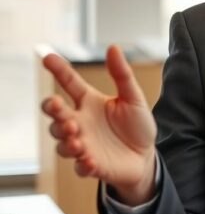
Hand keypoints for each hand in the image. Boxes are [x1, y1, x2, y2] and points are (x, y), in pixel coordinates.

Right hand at [41, 45, 157, 204]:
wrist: (146, 156)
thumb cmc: (137, 125)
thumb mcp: (133, 97)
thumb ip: (122, 74)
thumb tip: (113, 47)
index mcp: (88, 102)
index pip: (69, 83)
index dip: (59, 71)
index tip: (48, 57)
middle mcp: (80, 122)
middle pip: (56, 115)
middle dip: (51, 110)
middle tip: (57, 105)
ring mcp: (82, 144)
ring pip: (61, 142)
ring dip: (65, 139)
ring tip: (77, 138)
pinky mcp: (90, 165)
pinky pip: (79, 166)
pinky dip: (83, 164)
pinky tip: (89, 160)